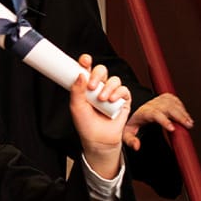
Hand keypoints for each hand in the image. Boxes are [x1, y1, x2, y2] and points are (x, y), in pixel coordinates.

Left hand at [70, 54, 130, 178]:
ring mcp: (112, 93)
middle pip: (102, 70)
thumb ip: (77, 90)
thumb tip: (81, 74)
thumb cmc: (85, 123)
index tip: (84, 60)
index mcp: (86, 86)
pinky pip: (124, 90)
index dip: (86, 62)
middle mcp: (99, 87)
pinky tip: (111, 100)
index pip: (87, 70)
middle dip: (98, 75)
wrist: (98, 139)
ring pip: (114, 79)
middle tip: (92, 86)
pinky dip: (118, 93)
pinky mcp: (123, 101)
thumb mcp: (76, 106)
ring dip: (108, 87)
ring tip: (101, 99)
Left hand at [123, 93, 193, 149]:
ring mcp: (158, 100)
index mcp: (143, 112)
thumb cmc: (131, 121)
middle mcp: (151, 105)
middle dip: (178, 116)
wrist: (132, 108)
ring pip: (172, 103)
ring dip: (182, 112)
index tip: (172, 128)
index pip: (154, 114)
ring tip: (189, 123)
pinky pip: (174, 100)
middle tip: (187, 125)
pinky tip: (186, 115)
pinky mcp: (164, 98)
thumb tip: (136, 146)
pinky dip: (182, 107)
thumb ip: (130, 140)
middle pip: (167, 107)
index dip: (164, 120)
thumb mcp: (126, 132)